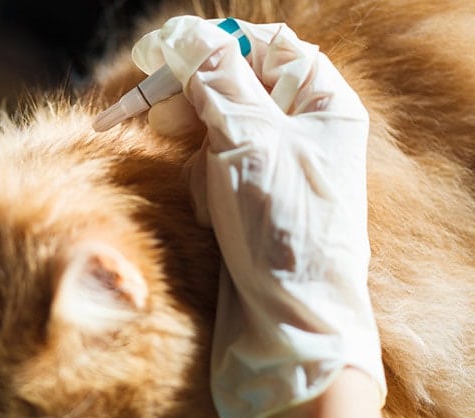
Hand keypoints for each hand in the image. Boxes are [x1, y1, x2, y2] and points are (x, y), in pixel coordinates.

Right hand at [132, 16, 385, 417]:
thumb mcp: (249, 144)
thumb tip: (187, 36)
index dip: (212, 45)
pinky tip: (211, 217)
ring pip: (213, 130)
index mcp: (321, 104)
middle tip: (153, 119)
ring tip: (205, 193)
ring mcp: (272, 167)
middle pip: (231, 85)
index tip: (161, 53)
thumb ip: (217, 82)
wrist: (287, 325)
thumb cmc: (285, 232)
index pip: (262, 47)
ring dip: (196, 152)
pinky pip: (210, 170)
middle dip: (191, 103)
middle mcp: (301, 130)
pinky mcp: (247, 201)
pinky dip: (200, 185)